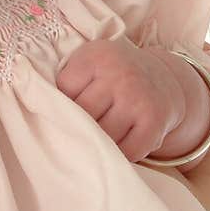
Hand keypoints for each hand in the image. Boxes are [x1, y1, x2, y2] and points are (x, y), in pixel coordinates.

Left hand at [55, 37, 183, 162]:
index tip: (71, 104)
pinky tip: (120, 141)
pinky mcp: (155, 121)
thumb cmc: (113, 75)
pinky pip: (127, 151)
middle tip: (82, 127)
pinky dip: (120, 153)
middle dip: (79, 126)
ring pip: (103, 136)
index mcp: (96, 57)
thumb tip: (45, 119)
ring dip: (99, 142)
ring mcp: (138, 99)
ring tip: (101, 133)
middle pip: (82, 116)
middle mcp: (119, 75)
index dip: (63, 104)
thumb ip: (67, 83)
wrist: (164, 77)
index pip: (64, 91)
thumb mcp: (90, 63)